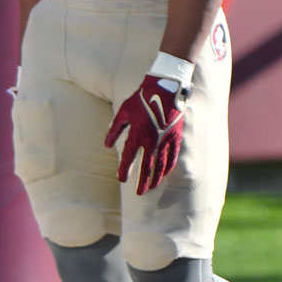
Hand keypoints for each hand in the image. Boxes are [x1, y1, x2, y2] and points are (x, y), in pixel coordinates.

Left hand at [105, 75, 188, 194]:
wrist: (164, 88)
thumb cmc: (140, 98)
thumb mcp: (123, 112)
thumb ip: (114, 129)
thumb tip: (106, 145)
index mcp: (137, 134)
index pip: (129, 158)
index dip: (124, 170)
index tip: (121, 180)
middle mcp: (151, 140)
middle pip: (146, 167)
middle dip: (142, 182)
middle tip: (138, 193)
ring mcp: (165, 139)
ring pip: (161, 164)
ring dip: (156, 177)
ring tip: (151, 187)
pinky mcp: (175, 136)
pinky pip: (173, 155)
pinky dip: (169, 166)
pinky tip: (165, 173)